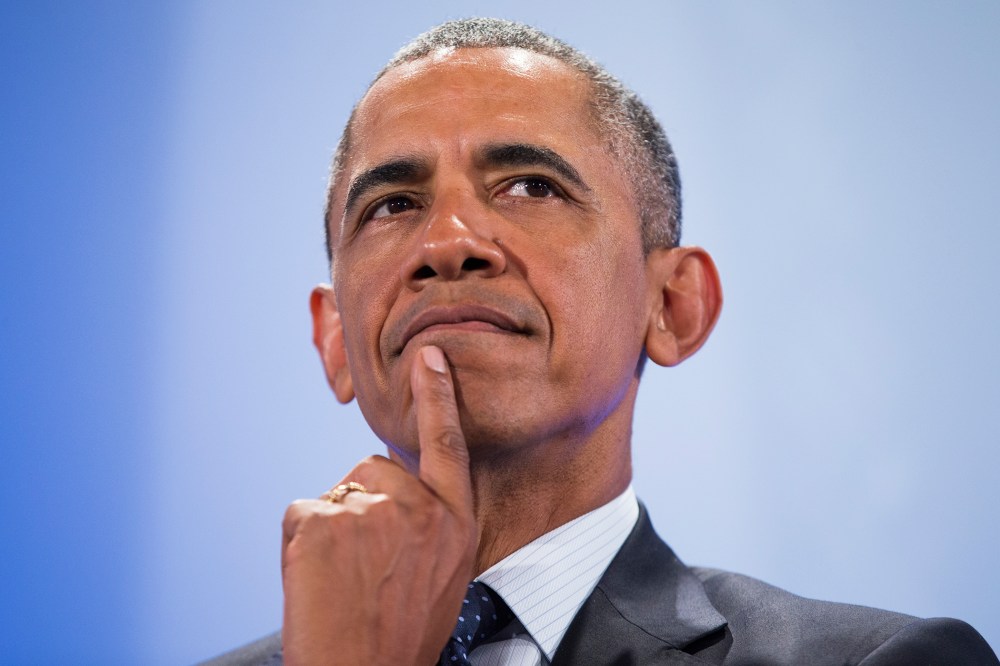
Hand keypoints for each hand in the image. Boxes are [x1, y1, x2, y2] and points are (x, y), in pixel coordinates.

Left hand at [281, 345, 476, 664]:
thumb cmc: (399, 636)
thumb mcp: (444, 574)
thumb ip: (431, 523)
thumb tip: (398, 497)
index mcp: (455, 521)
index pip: (447, 444)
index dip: (437, 396)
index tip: (429, 355)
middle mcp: (419, 508)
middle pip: (374, 468)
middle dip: (362, 504)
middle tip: (362, 565)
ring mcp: (372, 509)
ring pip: (337, 494)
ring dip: (331, 527)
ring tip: (343, 581)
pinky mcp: (324, 518)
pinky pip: (303, 511)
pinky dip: (300, 542)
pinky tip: (317, 580)